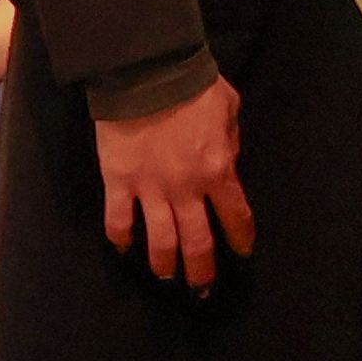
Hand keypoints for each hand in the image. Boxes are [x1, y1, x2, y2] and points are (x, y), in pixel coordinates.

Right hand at [93, 75, 256, 284]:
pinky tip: (124, 249)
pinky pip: (119, 221)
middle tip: (202, 289)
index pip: (237, 217)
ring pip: (159, 242)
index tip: (242, 253)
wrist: (145, 71)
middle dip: (202, 271)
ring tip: (166, 277)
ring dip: (164, 264)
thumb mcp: (229, 109)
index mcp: (219, 172)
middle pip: (198, 243)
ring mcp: (150, 189)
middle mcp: (186, 190)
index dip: (241, 239)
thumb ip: (231, 143)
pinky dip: (121, 239)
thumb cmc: (192, 84)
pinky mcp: (118, 182)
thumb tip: (228, 164)